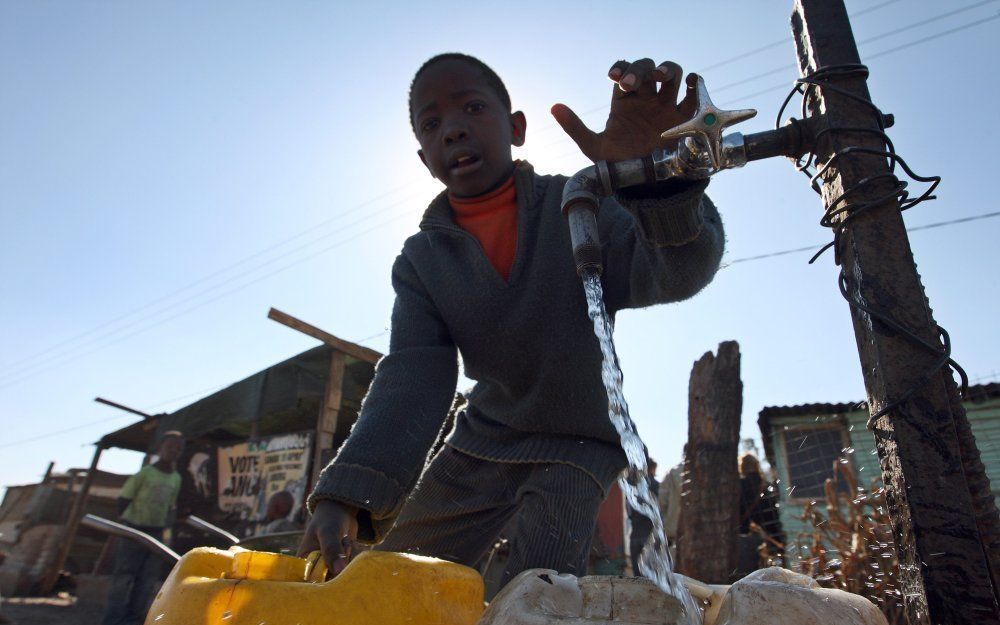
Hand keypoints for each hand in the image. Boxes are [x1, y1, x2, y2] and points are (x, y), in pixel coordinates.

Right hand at [296, 500, 358, 576]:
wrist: (341, 510)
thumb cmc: (328, 519)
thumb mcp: (328, 531)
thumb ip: (331, 549)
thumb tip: (338, 571)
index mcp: (303, 562)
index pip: (309, 583)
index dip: (323, 581)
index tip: (334, 570)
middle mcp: (314, 568)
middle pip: (329, 581)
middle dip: (340, 563)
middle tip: (341, 542)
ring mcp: (329, 567)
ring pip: (342, 574)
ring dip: (347, 556)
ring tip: (343, 539)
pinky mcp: (341, 565)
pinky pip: (350, 568)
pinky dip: (353, 555)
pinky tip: (347, 542)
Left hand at [551, 59, 698, 161]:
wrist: (645, 186)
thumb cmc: (620, 166)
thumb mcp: (594, 147)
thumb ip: (575, 127)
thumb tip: (553, 107)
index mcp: (624, 102)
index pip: (624, 73)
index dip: (621, 69)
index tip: (615, 78)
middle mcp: (646, 100)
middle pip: (646, 69)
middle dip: (639, 70)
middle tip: (630, 85)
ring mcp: (666, 106)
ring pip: (671, 74)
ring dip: (666, 69)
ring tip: (659, 76)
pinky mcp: (686, 117)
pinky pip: (694, 94)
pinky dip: (695, 84)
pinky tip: (690, 83)